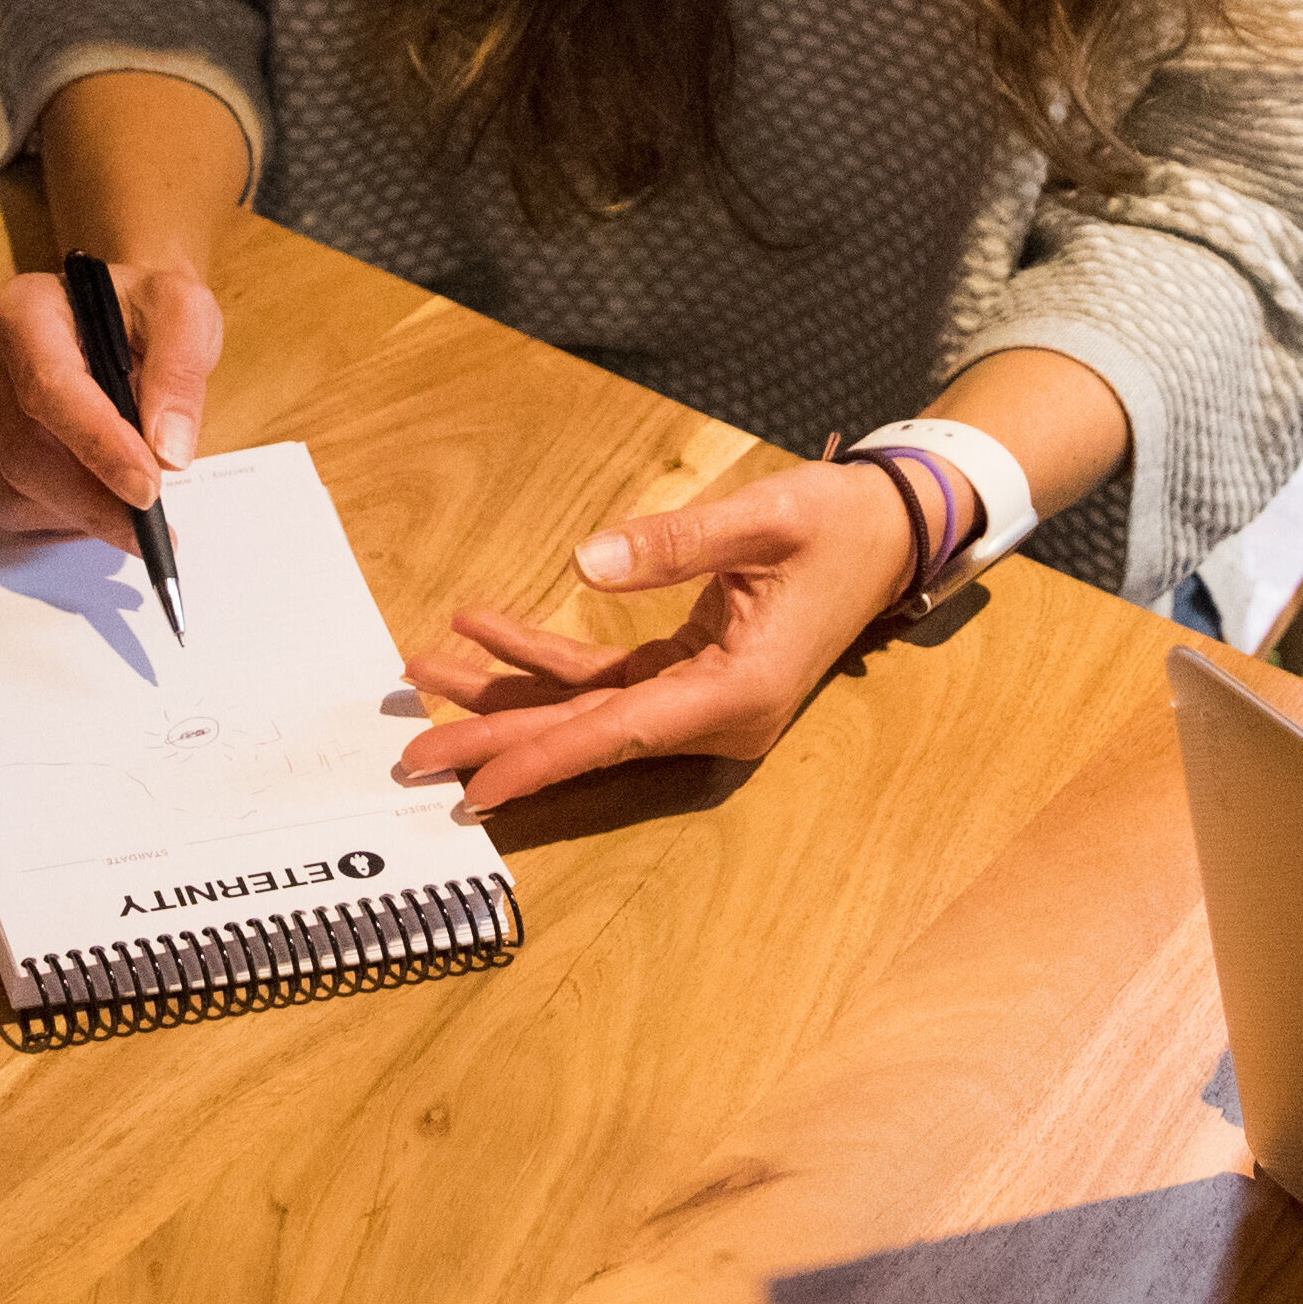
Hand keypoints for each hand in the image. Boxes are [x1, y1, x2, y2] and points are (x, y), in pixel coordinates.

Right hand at [0, 256, 221, 543]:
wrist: (116, 314)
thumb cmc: (143, 309)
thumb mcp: (184, 313)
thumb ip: (180, 373)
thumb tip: (167, 452)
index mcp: (22, 310)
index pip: (49, 387)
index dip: (98, 446)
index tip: (147, 490)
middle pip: (23, 451)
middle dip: (92, 500)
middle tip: (151, 526)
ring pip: (13, 489)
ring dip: (80, 515)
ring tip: (133, 512)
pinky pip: (11, 505)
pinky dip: (62, 518)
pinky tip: (101, 502)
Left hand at [392, 466, 921, 811]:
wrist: (890, 532)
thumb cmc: (839, 526)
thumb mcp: (765, 520)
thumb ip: (678, 542)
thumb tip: (587, 561)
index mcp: (738, 692)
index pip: (618, 735)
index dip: (541, 759)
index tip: (475, 783)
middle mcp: (715, 712)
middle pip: (586, 735)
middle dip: (496, 740)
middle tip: (413, 754)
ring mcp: (699, 699)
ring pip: (584, 710)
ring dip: (505, 693)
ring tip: (422, 678)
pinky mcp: (686, 674)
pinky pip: (602, 677)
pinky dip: (541, 655)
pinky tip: (482, 631)